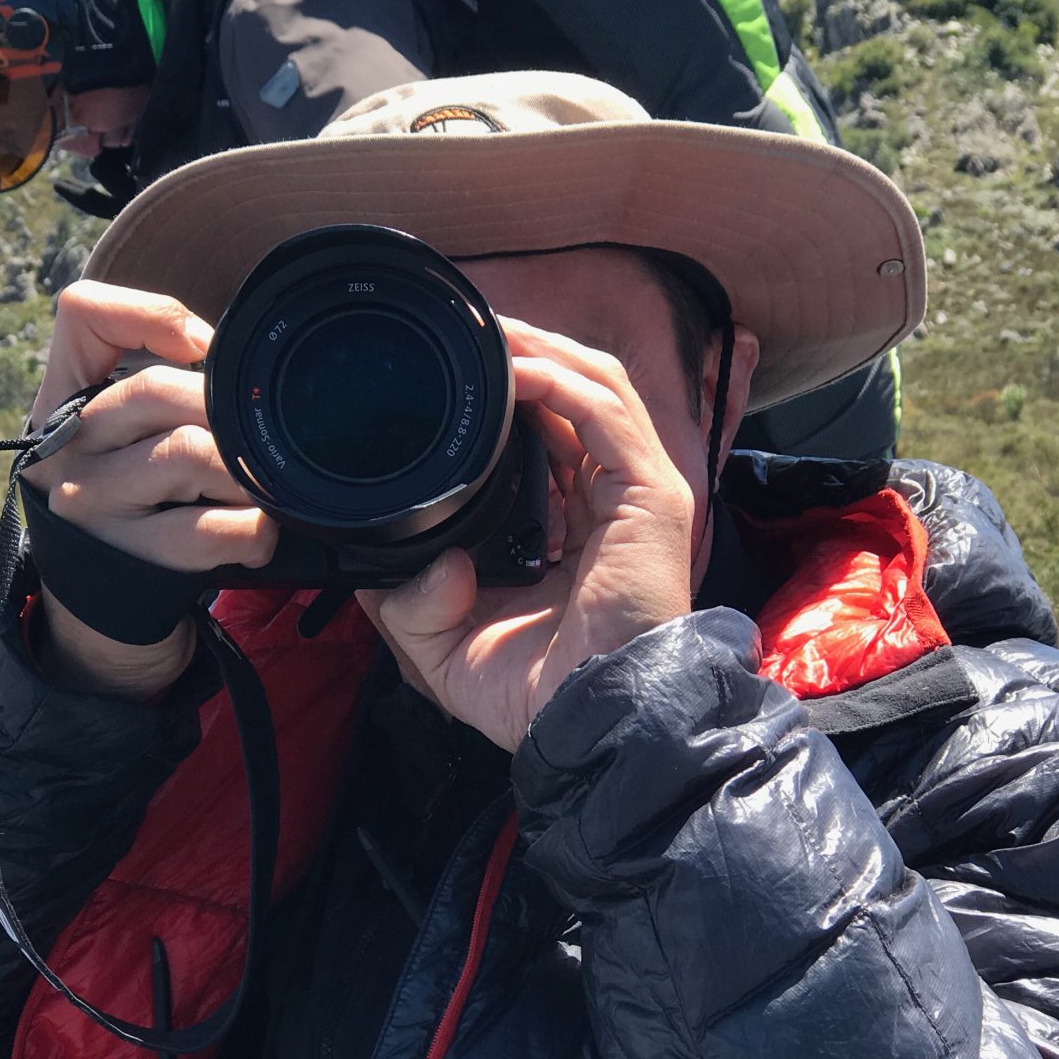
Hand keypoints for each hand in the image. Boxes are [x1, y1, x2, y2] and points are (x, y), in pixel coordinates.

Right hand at [24, 282, 277, 699]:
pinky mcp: (135, 557)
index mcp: (65, 399)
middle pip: (158, 388)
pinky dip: (254, 527)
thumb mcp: (125, 426)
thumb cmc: (133, 492)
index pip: (82, 315)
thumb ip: (158, 372)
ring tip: (257, 482)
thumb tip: (217, 350)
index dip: (152, 316)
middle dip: (223, 406)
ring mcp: (96, 505)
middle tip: (251, 432)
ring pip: (190, 453)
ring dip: (244, 468)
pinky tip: (260, 527)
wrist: (103, 596)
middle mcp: (66, 448)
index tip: (201, 348)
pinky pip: (211, 530)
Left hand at [360, 320, 696, 749]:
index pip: (551, 435)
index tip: (455, 375)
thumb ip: (410, 603)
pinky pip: (606, 412)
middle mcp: (610, 502)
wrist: (590, 728)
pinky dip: (560, 380)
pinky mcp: (651, 496)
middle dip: (523, 353)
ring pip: (597, 386)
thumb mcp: (442, 649)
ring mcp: (637, 494)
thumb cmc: (535, 698)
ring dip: (540, 349)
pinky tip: (515, 369)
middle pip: (576, 395)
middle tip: (466, 331)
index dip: (509, 395)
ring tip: (487, 330)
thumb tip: (407, 558)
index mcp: (573, 530)